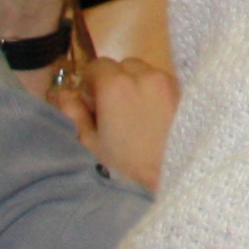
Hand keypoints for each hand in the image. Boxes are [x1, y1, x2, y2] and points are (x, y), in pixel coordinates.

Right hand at [69, 53, 177, 190]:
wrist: (169, 182)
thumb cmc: (121, 167)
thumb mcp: (87, 143)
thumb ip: (72, 112)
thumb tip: (63, 94)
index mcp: (118, 85)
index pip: (98, 65)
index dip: (90, 83)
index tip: (91, 104)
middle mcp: (147, 76)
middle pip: (124, 66)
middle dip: (114, 83)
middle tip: (111, 113)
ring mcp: (170, 84)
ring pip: (147, 73)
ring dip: (136, 86)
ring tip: (133, 118)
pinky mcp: (186, 95)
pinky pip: (164, 84)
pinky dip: (155, 93)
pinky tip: (152, 121)